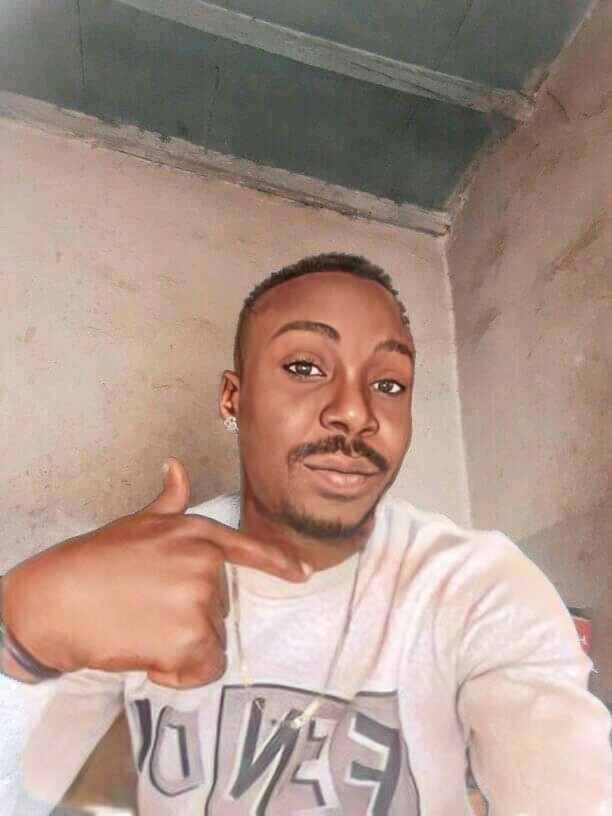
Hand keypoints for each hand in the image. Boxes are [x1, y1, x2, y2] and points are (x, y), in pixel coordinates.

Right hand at [1, 459, 308, 687]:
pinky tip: (149, 657)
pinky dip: (180, 674)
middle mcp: (205, 563)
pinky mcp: (190, 637)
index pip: (249, 549)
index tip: (303, 573)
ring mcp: (199, 599)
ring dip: (182, 647)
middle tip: (146, 611)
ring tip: (142, 630)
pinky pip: (205, 668)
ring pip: (212, 639)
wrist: (57, 599)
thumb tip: (175, 465)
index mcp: (196, 534)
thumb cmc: (93, 562)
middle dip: (189, 617)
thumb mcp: (136, 523)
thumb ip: (168, 501)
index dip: (279, 563)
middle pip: (221, 607)